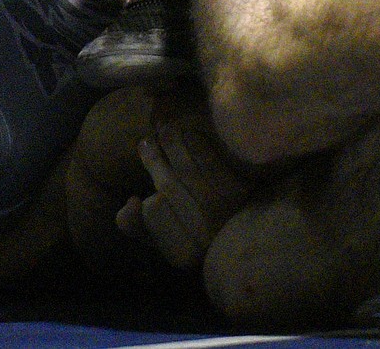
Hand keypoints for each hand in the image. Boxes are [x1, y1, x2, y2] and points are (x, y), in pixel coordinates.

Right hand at [116, 106, 251, 269]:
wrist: (247, 238)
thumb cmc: (192, 233)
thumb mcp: (157, 238)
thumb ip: (134, 224)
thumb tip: (132, 201)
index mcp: (182, 251)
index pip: (153, 211)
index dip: (145, 192)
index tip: (140, 170)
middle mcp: (204, 236)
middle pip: (169, 187)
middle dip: (155, 159)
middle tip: (147, 140)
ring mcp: (225, 214)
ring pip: (189, 172)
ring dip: (174, 145)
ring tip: (165, 128)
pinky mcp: (242, 195)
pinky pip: (214, 164)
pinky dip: (200, 146)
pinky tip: (191, 134)